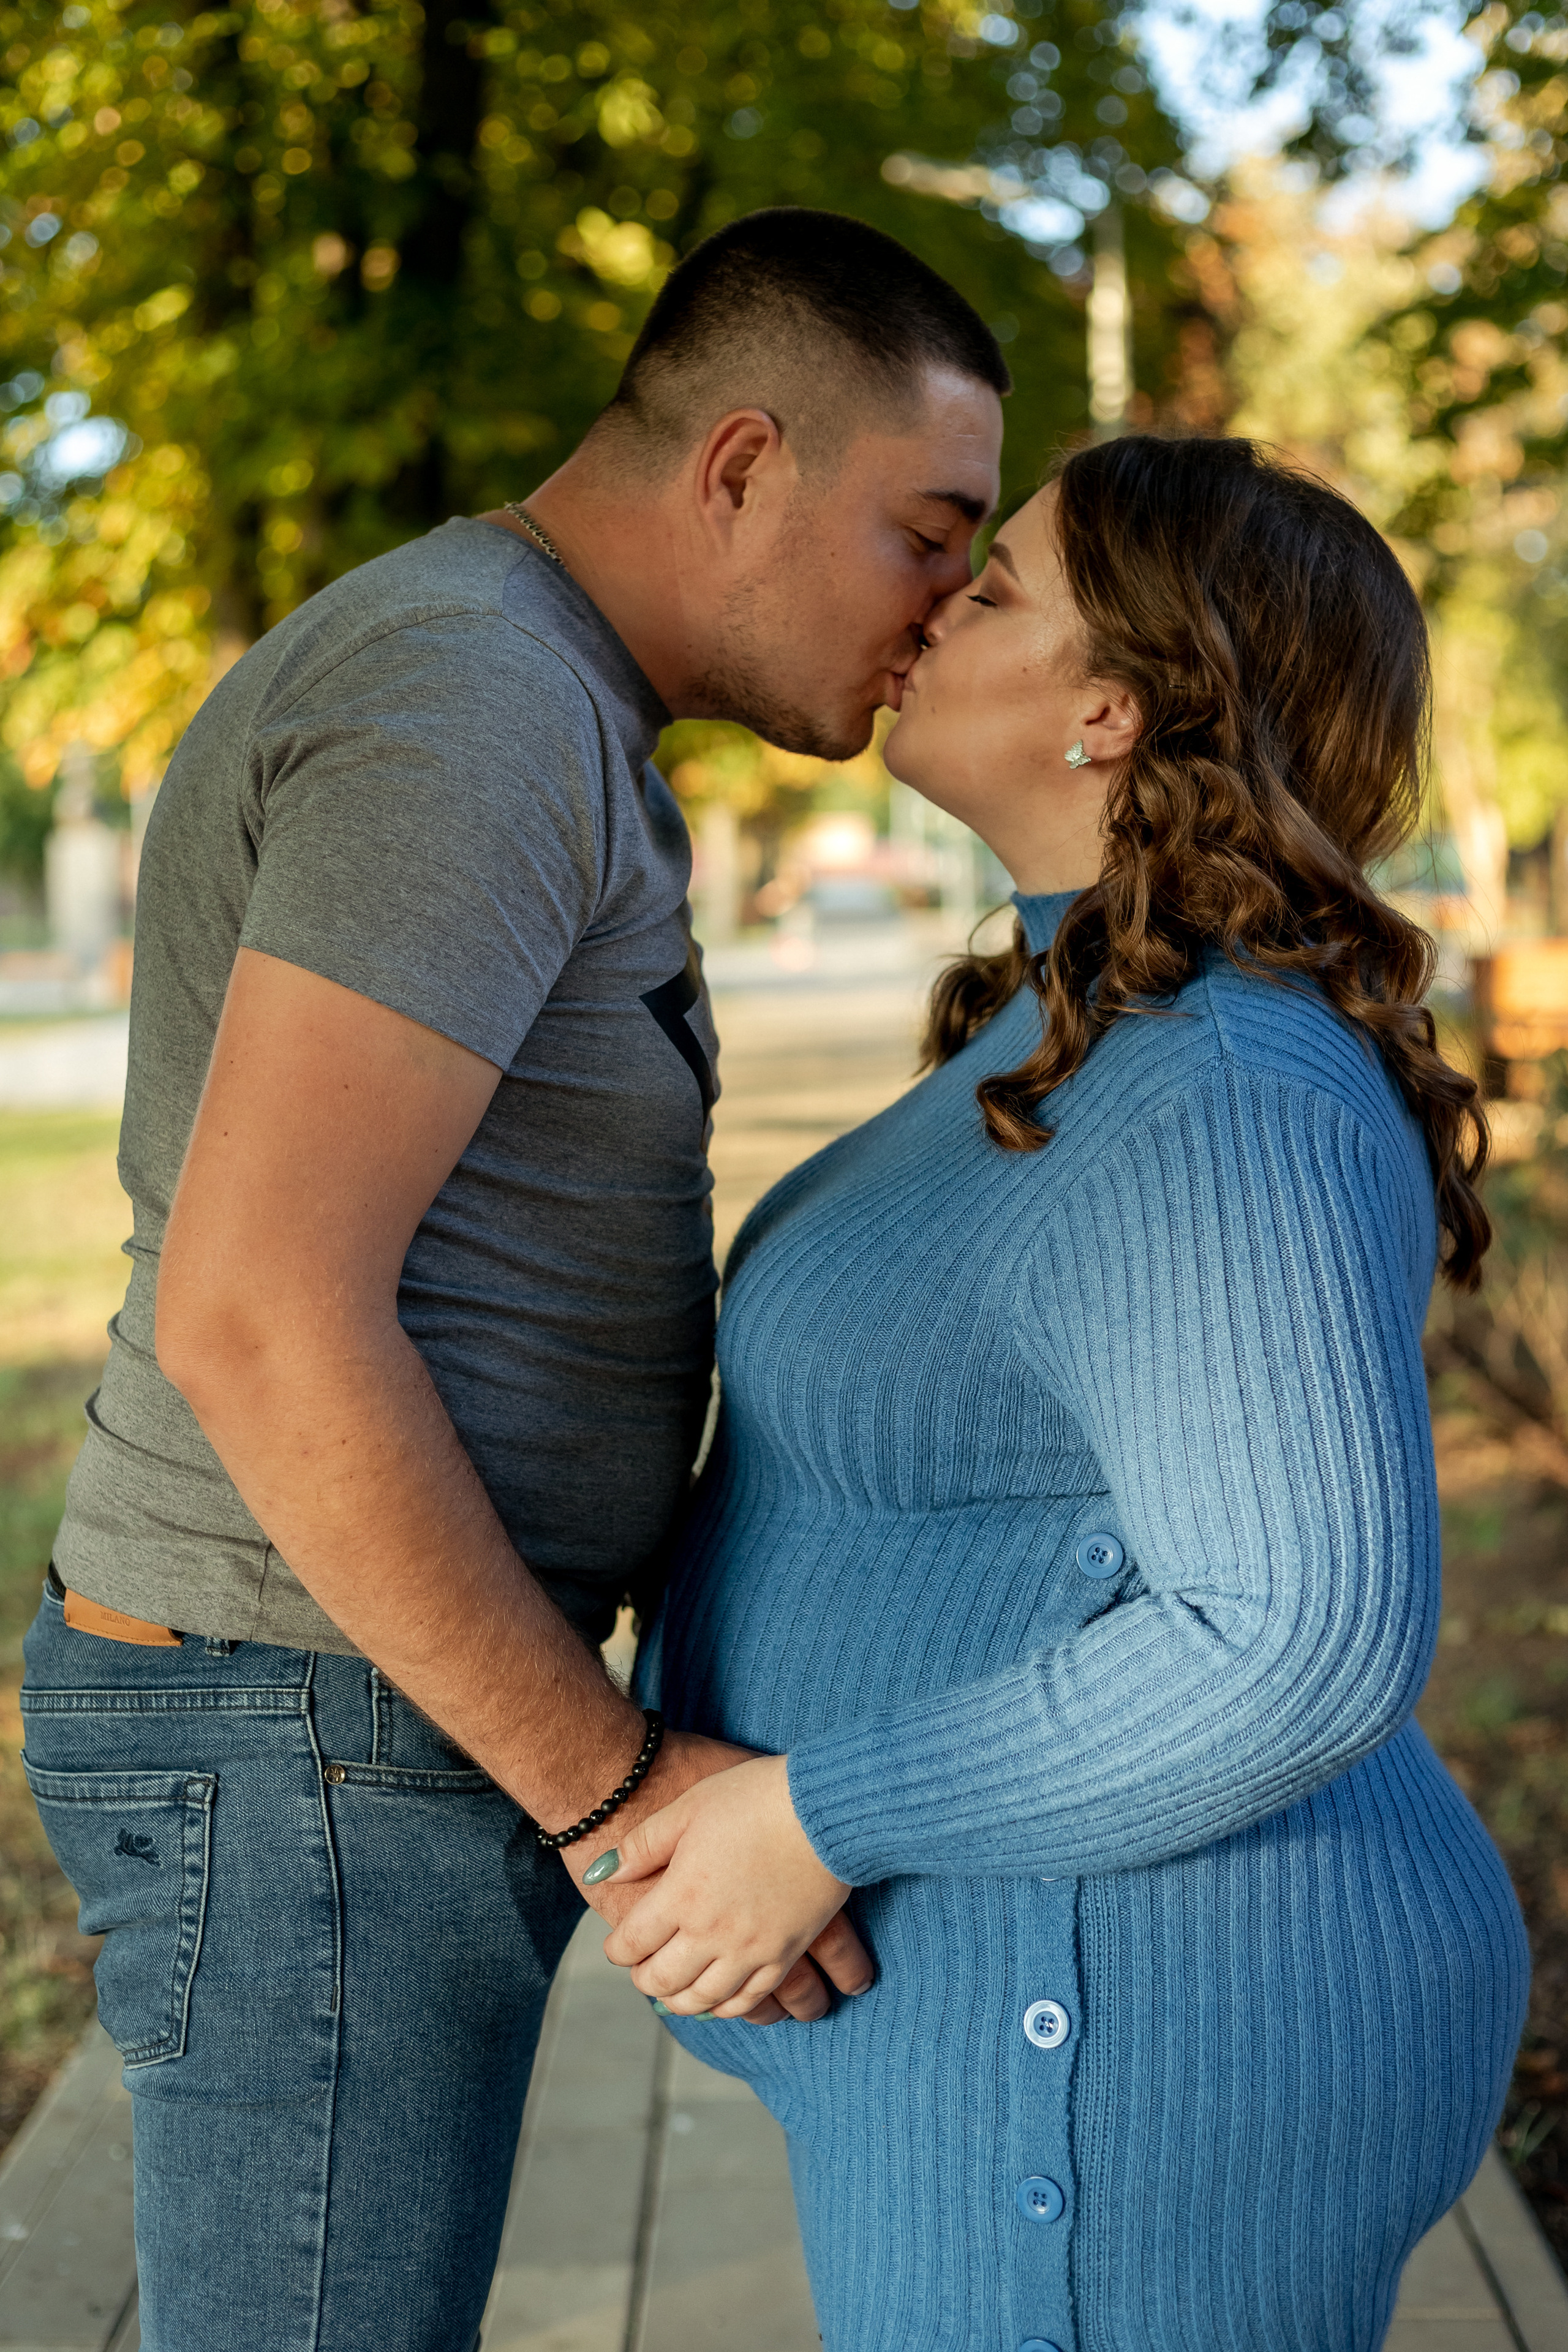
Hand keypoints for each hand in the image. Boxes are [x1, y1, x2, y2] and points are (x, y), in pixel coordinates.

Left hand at [597, 1754, 873, 2019]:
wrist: (825, 1808)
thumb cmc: (754, 1798)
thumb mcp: (688, 1807)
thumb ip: (643, 1845)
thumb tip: (605, 1872)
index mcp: (681, 1896)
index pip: (633, 1943)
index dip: (617, 1950)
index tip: (616, 1947)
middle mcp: (711, 1933)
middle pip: (663, 1979)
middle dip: (644, 1979)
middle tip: (641, 1972)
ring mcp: (750, 1949)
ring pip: (703, 1999)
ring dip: (680, 2001)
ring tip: (673, 1994)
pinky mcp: (785, 1953)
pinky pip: (750, 2000)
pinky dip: (727, 2007)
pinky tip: (720, 2001)